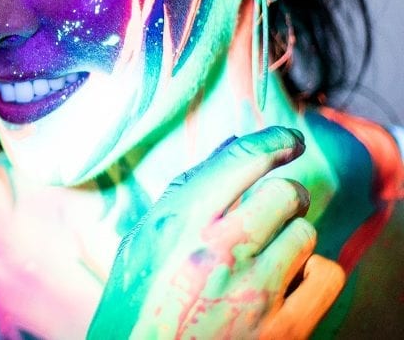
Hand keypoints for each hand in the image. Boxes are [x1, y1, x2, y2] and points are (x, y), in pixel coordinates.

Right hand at [88, 126, 342, 338]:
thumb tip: (231, 149)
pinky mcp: (284, 326)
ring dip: (292, 236)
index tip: (289, 140)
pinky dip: (313, 273)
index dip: (274, 141)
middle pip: (283, 193)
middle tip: (275, 206)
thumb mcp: (143, 240)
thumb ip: (185, 194)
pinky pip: (326, 275)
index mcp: (180, 224)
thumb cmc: (136, 304)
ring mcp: (256, 290)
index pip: (241, 161)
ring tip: (270, 253)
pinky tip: (292, 280)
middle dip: (283, 194)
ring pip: (305, 232)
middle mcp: (219, 251)